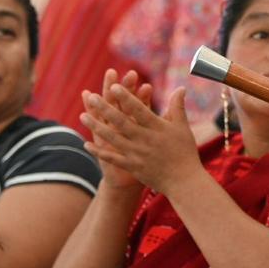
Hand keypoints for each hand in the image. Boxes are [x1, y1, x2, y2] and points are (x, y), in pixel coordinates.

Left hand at [81, 86, 203, 197]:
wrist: (184, 181)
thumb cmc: (185, 152)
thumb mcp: (183, 127)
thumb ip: (178, 106)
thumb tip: (180, 88)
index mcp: (157, 128)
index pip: (139, 109)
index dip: (126, 97)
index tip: (114, 86)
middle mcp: (144, 139)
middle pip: (121, 121)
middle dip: (105, 108)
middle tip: (92, 97)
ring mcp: (136, 153)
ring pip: (112, 138)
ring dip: (96, 127)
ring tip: (83, 115)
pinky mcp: (132, 166)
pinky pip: (112, 158)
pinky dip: (99, 152)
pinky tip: (87, 144)